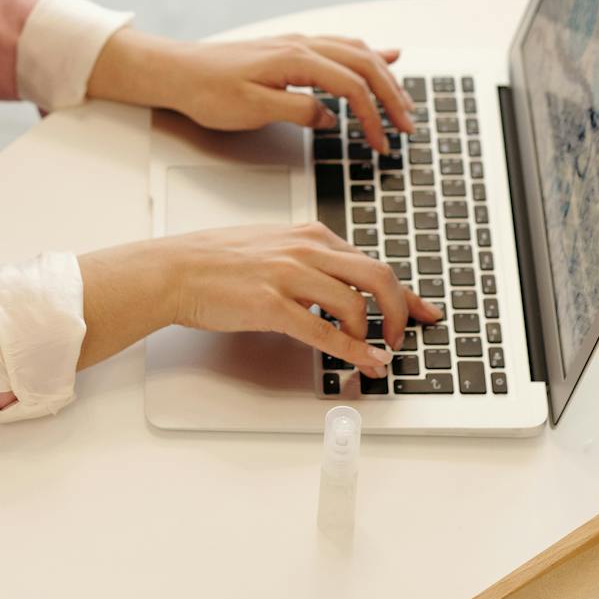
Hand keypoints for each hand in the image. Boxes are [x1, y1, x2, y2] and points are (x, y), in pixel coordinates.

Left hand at [85, 29, 415, 143]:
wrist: (176, 70)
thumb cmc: (207, 91)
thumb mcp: (251, 109)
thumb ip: (296, 110)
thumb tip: (329, 117)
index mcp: (295, 60)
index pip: (351, 86)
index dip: (373, 117)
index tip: (383, 143)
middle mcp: (302, 45)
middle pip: (364, 65)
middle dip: (392, 97)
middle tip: (409, 128)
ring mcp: (299, 44)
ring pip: (357, 53)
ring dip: (385, 77)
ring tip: (404, 104)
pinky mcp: (292, 49)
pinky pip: (342, 46)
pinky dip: (369, 54)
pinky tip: (387, 55)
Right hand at [162, 222, 442, 376]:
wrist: (174, 269)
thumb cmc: (215, 262)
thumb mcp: (271, 246)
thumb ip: (307, 260)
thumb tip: (339, 286)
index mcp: (309, 235)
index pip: (371, 262)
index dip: (404, 292)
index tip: (425, 310)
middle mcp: (305, 249)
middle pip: (378, 276)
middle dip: (400, 311)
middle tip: (402, 336)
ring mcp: (289, 275)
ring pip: (356, 304)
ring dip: (373, 335)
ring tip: (374, 353)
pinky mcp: (272, 305)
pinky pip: (325, 332)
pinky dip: (353, 351)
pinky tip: (365, 363)